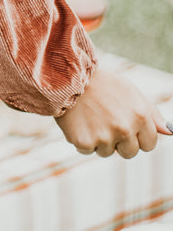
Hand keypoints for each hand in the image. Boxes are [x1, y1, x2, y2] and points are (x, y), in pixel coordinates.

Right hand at [54, 66, 169, 158]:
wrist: (67, 77)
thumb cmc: (103, 84)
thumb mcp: (132, 93)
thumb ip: (152, 114)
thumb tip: (170, 131)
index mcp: (141, 116)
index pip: (149, 144)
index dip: (138, 136)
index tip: (125, 125)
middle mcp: (125, 128)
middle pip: (130, 153)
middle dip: (120, 142)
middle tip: (106, 121)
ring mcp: (105, 137)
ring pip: (107, 152)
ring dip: (100, 141)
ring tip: (91, 118)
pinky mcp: (85, 142)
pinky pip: (87, 150)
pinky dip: (82, 140)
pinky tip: (79, 122)